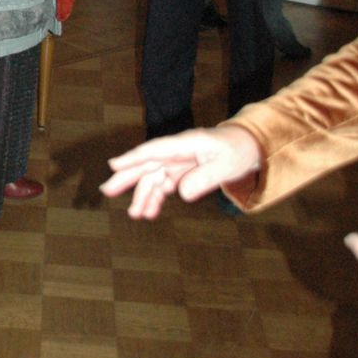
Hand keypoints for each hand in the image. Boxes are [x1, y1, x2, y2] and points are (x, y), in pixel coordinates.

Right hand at [100, 125, 261, 218]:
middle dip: (127, 176)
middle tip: (107, 191)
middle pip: (148, 163)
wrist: (250, 146)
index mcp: (187, 143)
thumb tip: (181, 193)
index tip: (114, 165)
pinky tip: (150, 212)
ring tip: (134, 214)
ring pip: (154, 177)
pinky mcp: (183, 170)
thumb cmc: (239, 150)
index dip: (134, 158)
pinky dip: (156, 197)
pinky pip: (164, 184)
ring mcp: (179, 160)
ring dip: (143, 194)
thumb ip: (204, 178)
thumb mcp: (227, 165)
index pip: (155, 150)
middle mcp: (178, 151)